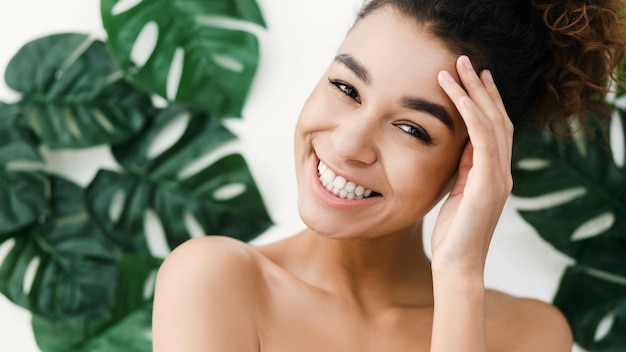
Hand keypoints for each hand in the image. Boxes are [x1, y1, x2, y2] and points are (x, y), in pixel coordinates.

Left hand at [431, 55, 513, 278]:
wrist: (457, 265)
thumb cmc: (453, 233)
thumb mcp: (458, 193)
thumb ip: (464, 169)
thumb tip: (462, 144)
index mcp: (494, 173)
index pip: (494, 128)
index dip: (485, 100)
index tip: (474, 77)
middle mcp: (502, 171)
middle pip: (497, 118)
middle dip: (482, 87)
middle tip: (467, 60)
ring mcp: (498, 177)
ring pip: (491, 122)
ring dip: (474, 92)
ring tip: (458, 67)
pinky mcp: (488, 184)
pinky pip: (482, 140)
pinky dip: (471, 114)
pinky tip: (458, 95)